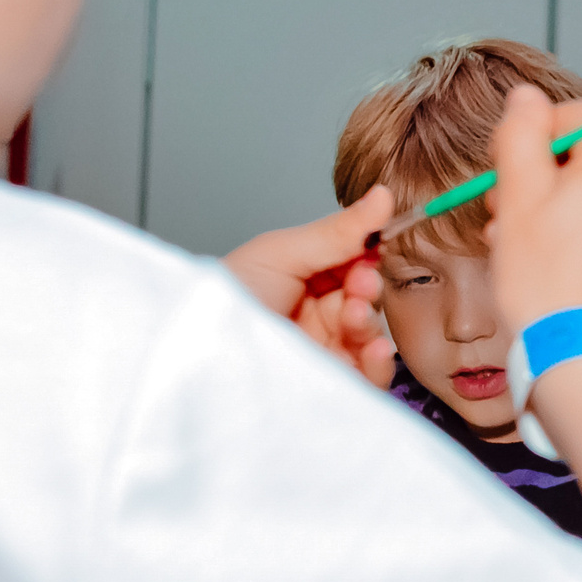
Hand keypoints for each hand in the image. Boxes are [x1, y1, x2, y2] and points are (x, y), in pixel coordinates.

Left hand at [221, 185, 396, 385]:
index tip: (375, 242)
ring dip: (368, 321)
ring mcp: (323, 352)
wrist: (197, 360)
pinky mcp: (329, 387)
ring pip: (370, 335)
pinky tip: (373, 348)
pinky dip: (380, 362)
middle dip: (367, 287)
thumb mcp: (280, 255)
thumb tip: (384, 195)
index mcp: (300, 280)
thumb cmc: (222, 304)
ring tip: (352, 315)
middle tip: (360, 282)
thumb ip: (337, 231)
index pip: (352, 262)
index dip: (369, 253)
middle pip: (365, 299)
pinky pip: (371, 378)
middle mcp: (313, 315)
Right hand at [485, 87, 581, 332]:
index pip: (571, 120)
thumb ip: (521, 133)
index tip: (507, 185)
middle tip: (512, 223)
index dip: (529, 149)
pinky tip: (572, 269)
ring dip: (571, 213)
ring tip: (538, 253)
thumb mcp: (518, 196)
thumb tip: (528, 98)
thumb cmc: (550, 285)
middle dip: (550, 186)